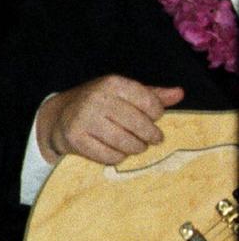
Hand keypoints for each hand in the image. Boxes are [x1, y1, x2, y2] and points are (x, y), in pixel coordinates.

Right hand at [37, 76, 184, 166]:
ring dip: (136, 148)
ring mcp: (84, 120)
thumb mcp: (123, 93)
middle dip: (150, 135)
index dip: (157, 114)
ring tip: (137, 146)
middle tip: (153, 139)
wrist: (60, 116)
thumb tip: (179, 94)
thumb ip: (151, 94)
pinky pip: (108, 155)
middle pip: (138, 124)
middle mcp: (97, 99)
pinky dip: (118, 157)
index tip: (155, 118)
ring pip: (124, 142)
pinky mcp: (76, 139)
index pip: (148, 102)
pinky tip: (118, 152)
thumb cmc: (99, 104)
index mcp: (112, 83)